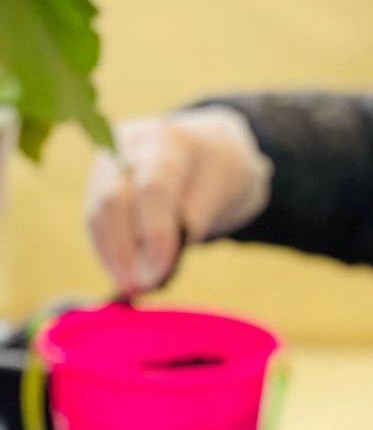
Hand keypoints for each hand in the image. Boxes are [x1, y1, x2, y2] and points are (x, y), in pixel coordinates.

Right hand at [84, 107, 272, 295]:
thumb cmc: (219, 175)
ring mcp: (108, 160)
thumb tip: (154, 267)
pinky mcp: (98, 179)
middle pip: (115, 199)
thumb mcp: (220, 194)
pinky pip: (95, 217)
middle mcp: (129, 145)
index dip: (154, 233)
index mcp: (168, 142)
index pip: (153, 188)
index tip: (160, 271)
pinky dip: (105, 248)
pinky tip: (119, 272)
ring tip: (129, 287)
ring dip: (110, 254)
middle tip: (139, 287)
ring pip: (97, 210)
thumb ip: (192, 222)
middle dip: (124, 250)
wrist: (208, 149)